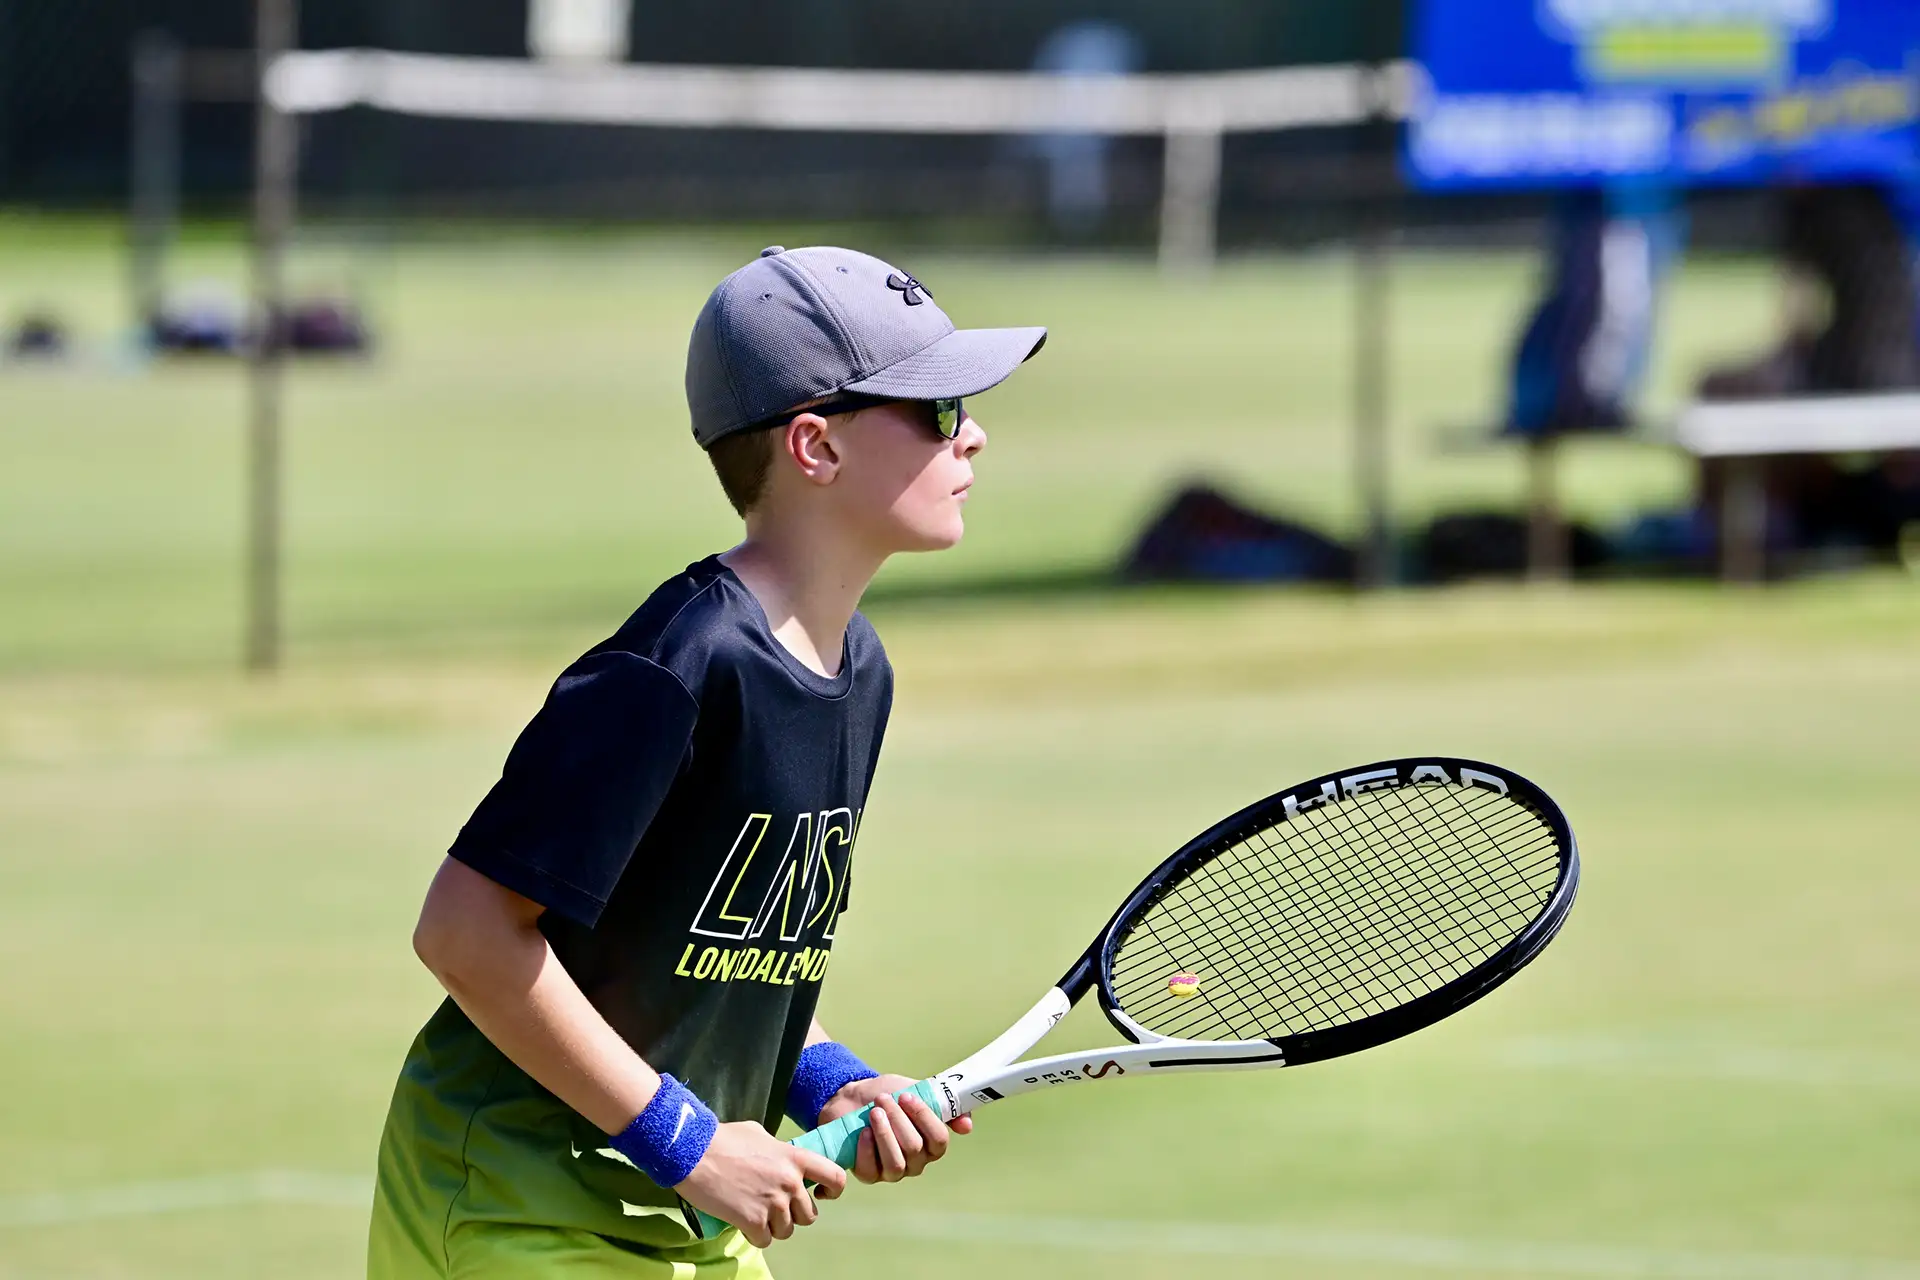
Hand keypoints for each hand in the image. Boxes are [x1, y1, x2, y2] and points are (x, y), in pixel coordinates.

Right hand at [676, 1120, 846, 1248]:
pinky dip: (755, 1235)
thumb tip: (782, 1160)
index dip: (833, 1190)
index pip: (835, 1177)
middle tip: (774, 1206)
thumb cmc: (724, 1138)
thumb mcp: (760, 1134)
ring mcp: (773, 1204)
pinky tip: (742, 1222)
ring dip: (773, 1226)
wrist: (694, 1152)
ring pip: (787, 1231)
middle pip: (809, 1215)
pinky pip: (765, 1240)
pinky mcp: (753, 1221)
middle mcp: (790, 1183)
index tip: (821, 1194)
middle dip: (794, 1214)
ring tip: (755, 1213)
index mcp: (795, 1158)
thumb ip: (779, 1151)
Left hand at [818, 1074, 972, 1184]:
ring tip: (874, 1112)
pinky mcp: (869, 1175)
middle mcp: (916, 1162)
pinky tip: (863, 1132)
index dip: (924, 1118)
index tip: (907, 1096)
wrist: (852, 1097)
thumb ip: (942, 1105)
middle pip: (915, 1148)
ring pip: (895, 1163)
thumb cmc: (888, 1094)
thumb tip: (967, 1126)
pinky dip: (867, 1150)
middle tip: (883, 1099)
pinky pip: (871, 1171)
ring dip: (884, 1134)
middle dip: (898, 1120)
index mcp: (932, 1143)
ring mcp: (893, 1172)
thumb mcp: (915, 1090)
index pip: (939, 1140)